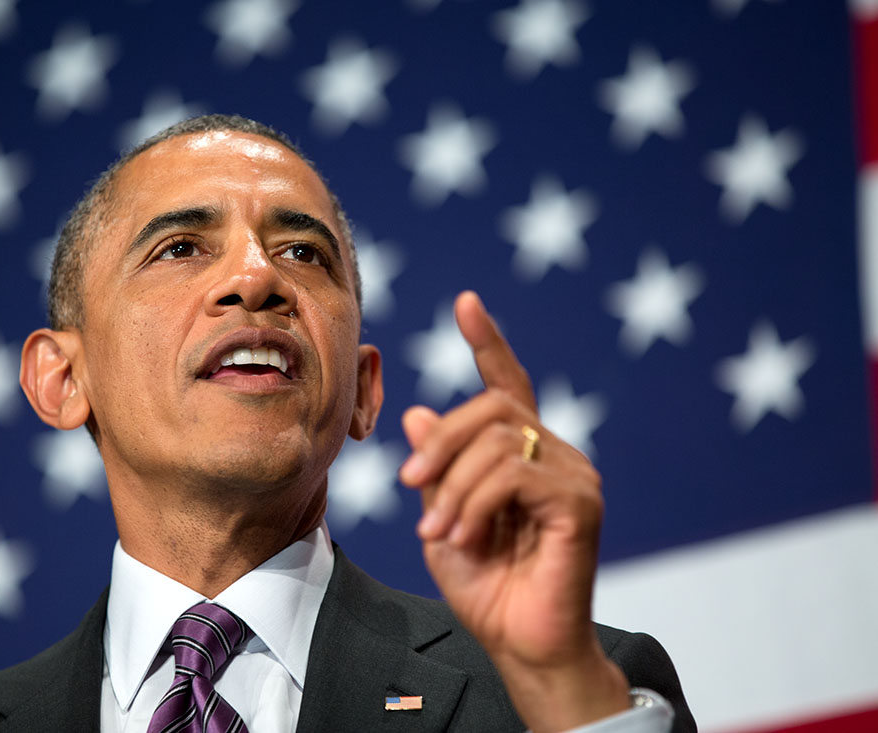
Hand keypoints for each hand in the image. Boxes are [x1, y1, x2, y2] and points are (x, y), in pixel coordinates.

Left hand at [398, 291, 628, 731]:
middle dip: (442, 442)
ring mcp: (574, 476)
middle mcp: (556, 455)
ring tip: (436, 530)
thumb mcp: (441, 518)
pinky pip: (515, 476)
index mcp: (522, 455)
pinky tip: (462, 536)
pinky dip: (475, 504)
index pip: (508, 384)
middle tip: (410, 482)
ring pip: (499, 442)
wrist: (518, 644)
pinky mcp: (581, 504)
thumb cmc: (485, 586)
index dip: (488, 342)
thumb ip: (436, 468)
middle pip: (493, 407)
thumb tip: (418, 412)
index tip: (466, 302)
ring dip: (453, 485)